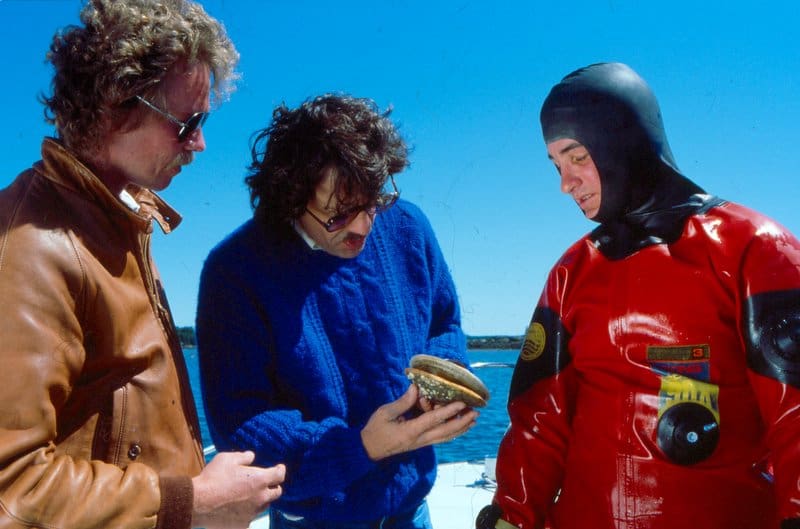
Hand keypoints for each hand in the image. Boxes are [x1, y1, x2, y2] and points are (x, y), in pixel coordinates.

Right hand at [191, 451, 284, 528]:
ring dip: (259, 499)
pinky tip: (236, 507)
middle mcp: (260, 498)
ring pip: (263, 506)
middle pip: (276, 493)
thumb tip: (251, 456)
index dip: (280, 470)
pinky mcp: (243, 524)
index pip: (279, 475)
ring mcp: (252, 513)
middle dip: (273, 487)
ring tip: (248, 494)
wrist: (198, 502)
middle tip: (265, 483)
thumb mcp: (227, 459)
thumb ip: (243, 457)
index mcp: (260, 480)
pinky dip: (246, 511)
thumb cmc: (213, 478)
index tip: (279, 468)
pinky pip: (249, 517)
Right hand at [361, 384, 477, 460]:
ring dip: (460, 429)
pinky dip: (452, 433)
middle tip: (476, 413)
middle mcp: (419, 439)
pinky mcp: (420, 444)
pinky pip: (440, 439)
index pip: (433, 420)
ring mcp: (421, 443)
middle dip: (462, 423)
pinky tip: (459, 428)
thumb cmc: (375, 429)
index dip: (448, 411)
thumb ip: (402, 402)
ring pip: (445, 437)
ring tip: (473, 420)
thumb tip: (416, 388)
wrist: (369, 450)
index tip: (461, 403)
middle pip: (445, 432)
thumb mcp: (385, 413)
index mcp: (410, 431)